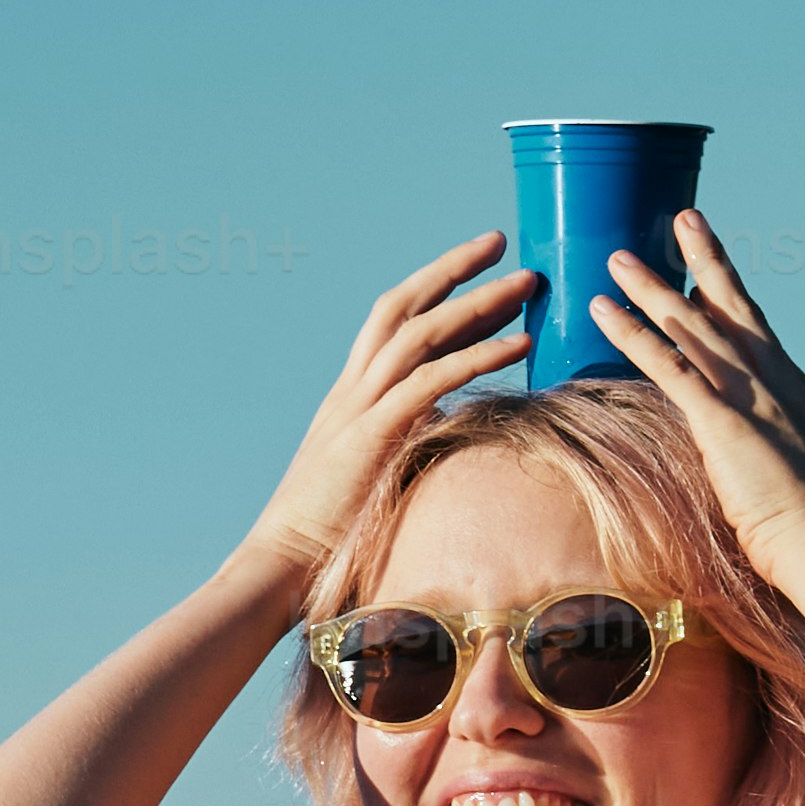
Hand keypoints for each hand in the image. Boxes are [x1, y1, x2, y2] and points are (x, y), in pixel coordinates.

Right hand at [246, 237, 542, 580]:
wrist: (278, 565)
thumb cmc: (326, 538)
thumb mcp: (368, 479)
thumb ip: (401, 448)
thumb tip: (448, 439)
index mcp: (349, 399)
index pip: (392, 325)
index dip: (435, 291)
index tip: (479, 269)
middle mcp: (351, 391)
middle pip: (400, 307)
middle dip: (451, 269)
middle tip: (500, 240)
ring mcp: (358, 410)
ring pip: (419, 333)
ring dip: (477, 303)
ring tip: (526, 284)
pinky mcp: (372, 435)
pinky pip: (432, 382)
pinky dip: (478, 357)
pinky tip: (519, 344)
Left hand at [600, 210, 804, 559]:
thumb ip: (795, 438)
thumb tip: (791, 427)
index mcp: (798, 392)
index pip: (757, 332)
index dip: (730, 297)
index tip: (707, 271)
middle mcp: (777, 381)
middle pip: (734, 308)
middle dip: (706, 260)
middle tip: (684, 218)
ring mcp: (752, 396)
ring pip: (695, 327)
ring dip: (653, 289)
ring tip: (619, 257)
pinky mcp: (723, 420)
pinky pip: (668, 365)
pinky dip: (634, 333)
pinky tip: (604, 309)